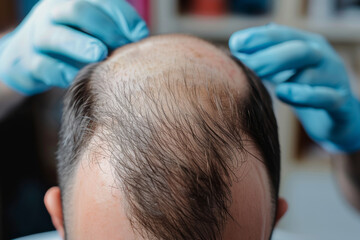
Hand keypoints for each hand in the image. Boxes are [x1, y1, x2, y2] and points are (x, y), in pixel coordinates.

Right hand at [0, 0, 148, 94]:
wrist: (27, 57)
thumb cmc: (72, 42)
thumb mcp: (90, 30)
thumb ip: (113, 31)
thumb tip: (141, 38)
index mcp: (72, 2)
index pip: (99, 1)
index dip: (122, 15)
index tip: (140, 34)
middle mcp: (53, 14)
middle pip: (77, 10)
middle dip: (103, 26)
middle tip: (122, 43)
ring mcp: (38, 37)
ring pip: (55, 36)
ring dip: (80, 44)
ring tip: (99, 55)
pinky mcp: (30, 63)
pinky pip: (43, 66)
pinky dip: (60, 71)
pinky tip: (75, 76)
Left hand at [229, 24, 359, 152]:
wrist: (338, 119)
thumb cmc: (304, 90)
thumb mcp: (284, 71)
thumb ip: (265, 58)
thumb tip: (237, 45)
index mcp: (308, 45)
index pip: (283, 35)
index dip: (259, 38)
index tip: (235, 44)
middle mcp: (324, 58)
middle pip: (298, 50)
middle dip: (268, 56)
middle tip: (242, 63)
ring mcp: (334, 80)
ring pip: (311, 74)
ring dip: (283, 76)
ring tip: (258, 78)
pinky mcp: (340, 105)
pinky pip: (326, 98)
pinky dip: (304, 95)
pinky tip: (283, 93)